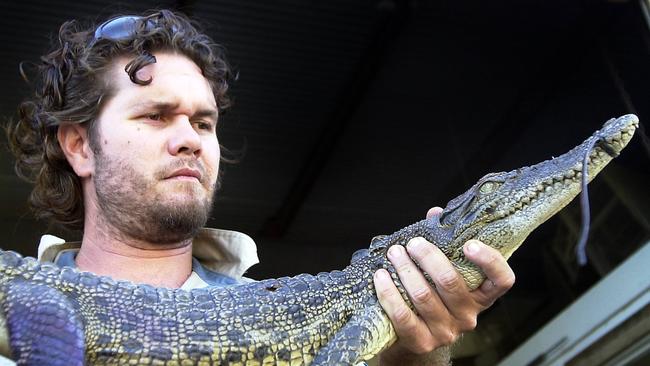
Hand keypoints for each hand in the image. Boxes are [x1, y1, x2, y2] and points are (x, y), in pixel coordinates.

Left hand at [373, 207, 514, 364]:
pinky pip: (403, 315)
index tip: (469, 243)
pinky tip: (381, 277)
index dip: (490, 261)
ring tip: (393, 254)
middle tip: (413, 243)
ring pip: (423, 296)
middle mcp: (467, 315)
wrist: (412, 338)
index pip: (502, 281)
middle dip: (428, 257)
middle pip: (450, 282)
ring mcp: (446, 331)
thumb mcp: (441, 272)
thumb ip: (443, 242)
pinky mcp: (421, 342)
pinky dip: (389, 292)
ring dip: (405, 270)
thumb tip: (435, 213)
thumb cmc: (430, 296)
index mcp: (479, 296)